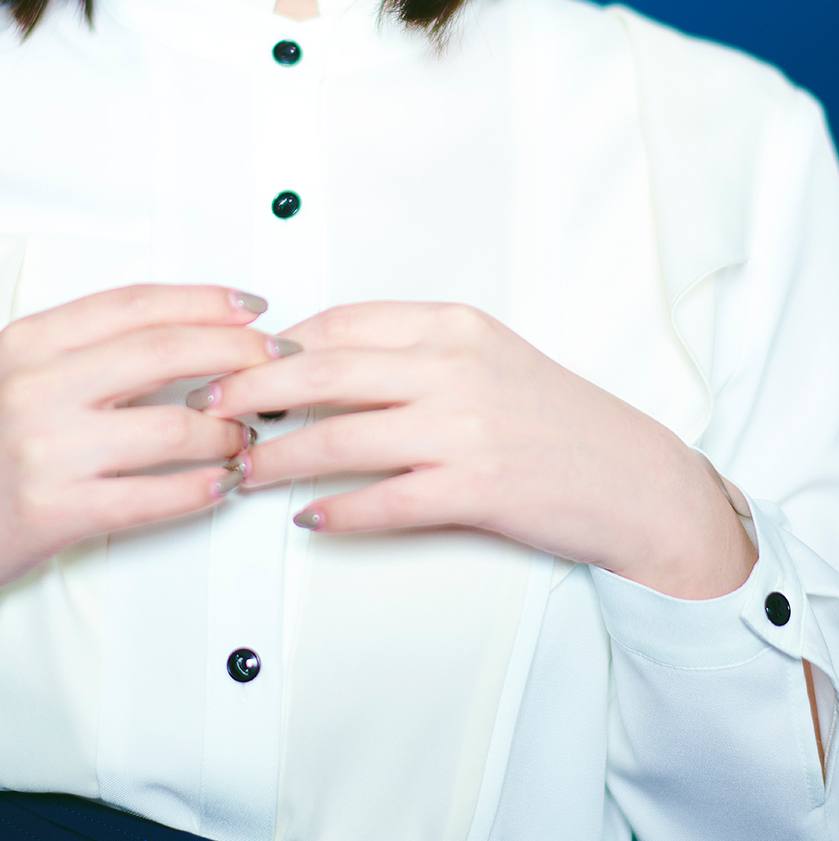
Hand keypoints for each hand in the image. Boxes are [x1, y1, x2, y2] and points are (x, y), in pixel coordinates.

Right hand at [0, 284, 287, 624]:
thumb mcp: (14, 369)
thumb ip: (88, 346)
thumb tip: (187, 332)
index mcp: (30, 341)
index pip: (137, 303)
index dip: (207, 300)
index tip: (252, 306)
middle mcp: (38, 386)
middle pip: (166, 351)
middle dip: (238, 352)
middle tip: (277, 360)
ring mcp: (48, 450)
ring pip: (173, 425)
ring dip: (229, 428)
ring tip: (248, 432)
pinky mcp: (57, 512)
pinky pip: (156, 495)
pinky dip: (204, 487)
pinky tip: (223, 481)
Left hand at [197, 301, 757, 599]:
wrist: (631, 477)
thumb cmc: (551, 416)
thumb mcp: (483, 356)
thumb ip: (408, 350)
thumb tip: (314, 358)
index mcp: (450, 325)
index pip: (339, 322)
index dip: (276, 343)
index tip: (236, 359)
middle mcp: (453, 367)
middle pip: (324, 372)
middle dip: (252, 390)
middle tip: (210, 406)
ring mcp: (464, 429)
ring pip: (341, 438)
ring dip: (278, 458)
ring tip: (242, 469)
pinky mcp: (476, 490)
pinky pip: (384, 502)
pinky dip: (338, 511)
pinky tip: (307, 517)